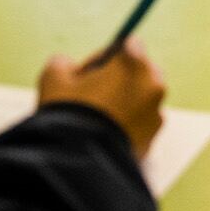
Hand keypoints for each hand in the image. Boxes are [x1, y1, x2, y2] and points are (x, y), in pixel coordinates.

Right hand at [39, 42, 165, 157]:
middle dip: (119, 80)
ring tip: (94, 121)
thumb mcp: (54, 78)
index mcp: (134, 64)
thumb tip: (69, 67)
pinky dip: (126, 128)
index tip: (87, 73)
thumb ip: (64, 63)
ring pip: (140, 101)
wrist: (77, 164)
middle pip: (140, 72)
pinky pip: (140, 127)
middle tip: (91, 97)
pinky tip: (102, 136)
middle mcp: (153, 86)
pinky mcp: (152, 141)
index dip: (105, 58)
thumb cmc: (68, 115)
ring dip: (124, 104)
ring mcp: (155, 116)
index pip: (128, 46)